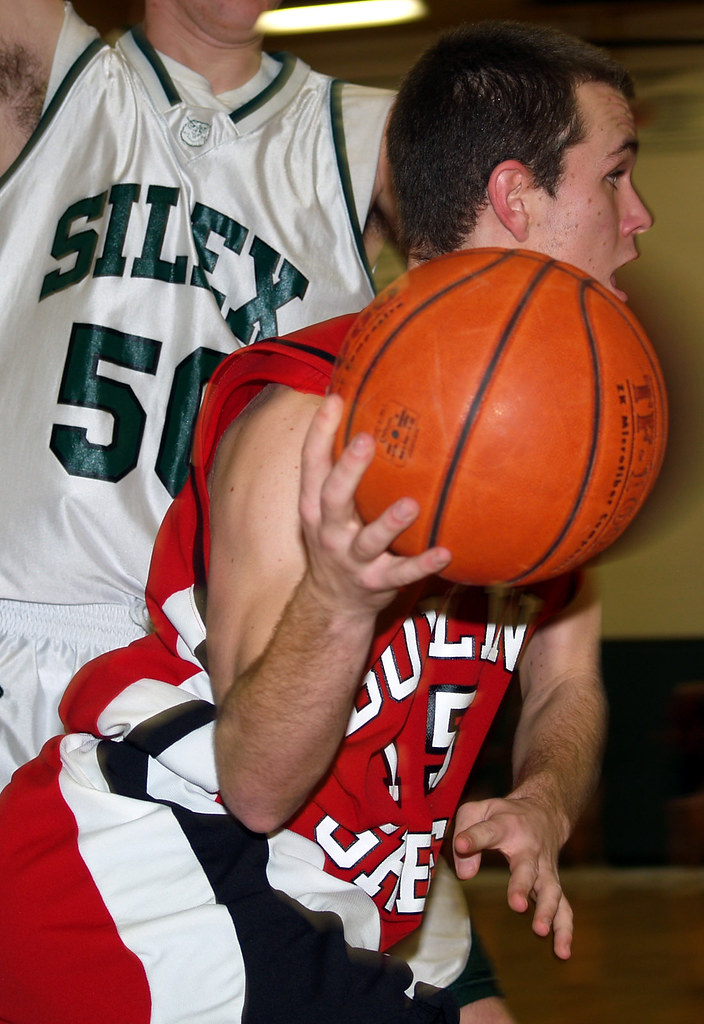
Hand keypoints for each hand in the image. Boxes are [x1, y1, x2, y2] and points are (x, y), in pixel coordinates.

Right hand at [298, 393, 451, 615]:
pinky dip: (423, 564)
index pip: (311, 465)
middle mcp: (330, 532)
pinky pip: (402, 573)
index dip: (320, 432)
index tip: (335, 400)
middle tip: (366, 440)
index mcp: (315, 507)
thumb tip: (360, 408)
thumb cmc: (338, 540)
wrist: (333, 604)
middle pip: (334, 497)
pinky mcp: (377, 584)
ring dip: (389, 523)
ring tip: (410, 504)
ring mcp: (352, 560)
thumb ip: (340, 470)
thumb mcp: (327, 508)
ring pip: (369, 540)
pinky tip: (445, 552)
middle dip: (348, 470)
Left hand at [453, 796, 572, 959]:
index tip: (462, 844)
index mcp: (505, 825)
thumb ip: (466, 832)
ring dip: (547, 911)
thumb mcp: (479, 810)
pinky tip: (562, 952)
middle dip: (522, 885)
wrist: (545, 811)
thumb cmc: (503, 815)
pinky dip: (565, 930)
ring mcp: (544, 868)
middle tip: (517, 904)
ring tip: (541, 931)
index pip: (487, 831)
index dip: (473, 838)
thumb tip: (465, 875)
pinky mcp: (552, 885)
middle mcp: (529, 849)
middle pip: (527, 867)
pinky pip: (564, 908)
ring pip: (551, 890)